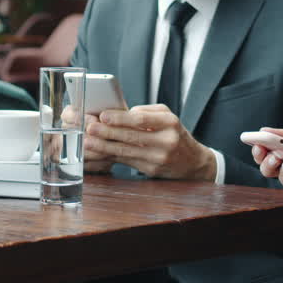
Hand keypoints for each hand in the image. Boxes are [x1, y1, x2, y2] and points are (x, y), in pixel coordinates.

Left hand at [85, 104, 215, 180]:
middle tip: (90, 127)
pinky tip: (99, 151)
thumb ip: (147, 112)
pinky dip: (112, 156)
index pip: (142, 120)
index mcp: (170, 123)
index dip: (121, 118)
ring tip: (89, 141)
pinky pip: (127, 161)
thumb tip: (122, 113)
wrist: (193, 162)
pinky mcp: (152, 170)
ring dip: (105, 146)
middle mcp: (166, 141)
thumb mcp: (168, 117)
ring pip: (127, 151)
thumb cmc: (175, 134)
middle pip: (131, 136)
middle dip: (108, 132)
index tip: (104, 116)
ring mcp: (159, 158)